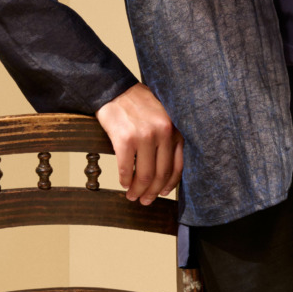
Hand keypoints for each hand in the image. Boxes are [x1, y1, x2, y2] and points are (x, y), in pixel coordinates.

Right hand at [95, 83, 183, 204]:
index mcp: (173, 128)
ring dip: (138, 191)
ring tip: (132, 196)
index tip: (162, 193)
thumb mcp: (162, 116)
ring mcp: (144, 136)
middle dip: (152, 192)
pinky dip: (125, 181)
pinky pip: (126, 169)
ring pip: (144, 175)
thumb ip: (167, 137)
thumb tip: (165, 171)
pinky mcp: (125, 140)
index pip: (178, 166)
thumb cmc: (138, 104)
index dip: (169, 184)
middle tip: (145, 201)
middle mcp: (162, 132)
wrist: (115, 90)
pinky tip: (123, 183)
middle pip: (161, 174)